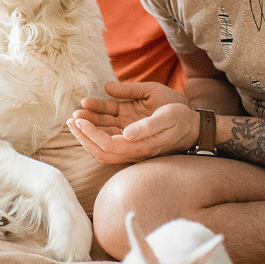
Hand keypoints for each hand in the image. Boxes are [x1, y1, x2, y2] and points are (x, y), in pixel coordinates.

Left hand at [67, 81, 197, 163]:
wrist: (194, 127)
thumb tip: (126, 133)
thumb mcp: (167, 116)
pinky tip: (89, 114)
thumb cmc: (181, 119)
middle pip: (99, 149)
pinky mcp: (131, 138)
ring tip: (75, 115)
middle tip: (70, 119)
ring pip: (102, 144)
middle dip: (82, 135)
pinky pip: (108, 137)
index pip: (107, 145)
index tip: (78, 119)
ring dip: (87, 132)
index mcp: (139, 146)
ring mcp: (130, 144)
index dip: (90, 134)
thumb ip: (147, 125)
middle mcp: (132, 149)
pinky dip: (96, 128)